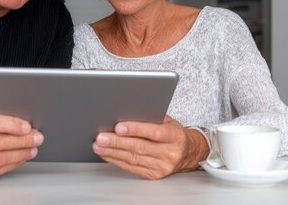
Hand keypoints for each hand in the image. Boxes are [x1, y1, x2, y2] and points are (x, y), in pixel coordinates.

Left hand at [92, 116, 208, 179]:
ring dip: (113, 152)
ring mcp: (162, 166)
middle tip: (101, 137)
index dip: (135, 129)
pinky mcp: (154, 175)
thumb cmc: (173, 133)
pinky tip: (107, 155)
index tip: (118, 127)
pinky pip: (132, 168)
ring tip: (99, 146)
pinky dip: (117, 161)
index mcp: (174, 136)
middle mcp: (170, 153)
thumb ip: (150, 118)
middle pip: (139, 147)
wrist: (188, 152)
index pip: (153, 132)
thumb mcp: (167, 121)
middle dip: (117, 142)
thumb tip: (125, 112)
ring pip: (133, 159)